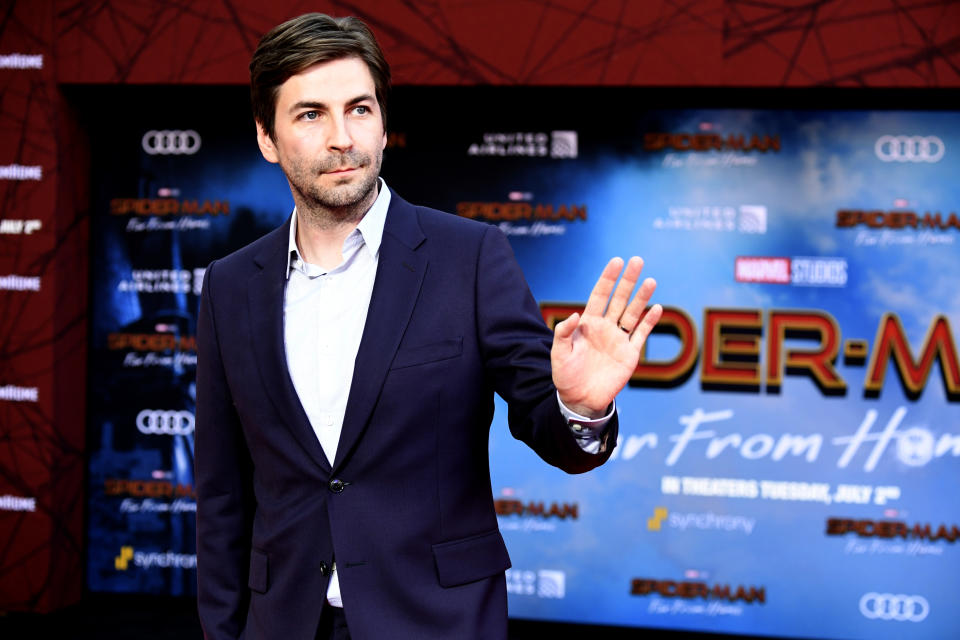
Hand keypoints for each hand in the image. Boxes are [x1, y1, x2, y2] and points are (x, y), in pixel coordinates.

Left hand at [551, 257, 661, 417]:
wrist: (580, 399)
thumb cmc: (565, 375)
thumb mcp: (558, 353)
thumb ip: (563, 333)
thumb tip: (574, 314)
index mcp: (588, 324)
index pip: (599, 295)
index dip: (607, 278)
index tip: (616, 261)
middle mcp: (605, 327)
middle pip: (619, 299)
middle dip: (628, 281)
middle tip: (637, 261)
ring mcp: (619, 339)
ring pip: (633, 313)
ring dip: (641, 297)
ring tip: (650, 281)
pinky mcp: (630, 354)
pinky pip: (641, 334)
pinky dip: (649, 322)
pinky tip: (657, 308)